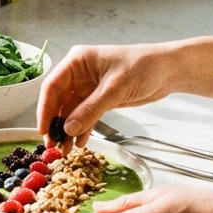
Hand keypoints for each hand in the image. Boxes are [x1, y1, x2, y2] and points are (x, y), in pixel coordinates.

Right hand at [36, 43, 176, 145]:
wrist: (168, 70)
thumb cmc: (143, 67)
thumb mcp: (115, 88)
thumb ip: (91, 109)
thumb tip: (68, 129)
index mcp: (77, 61)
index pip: (52, 86)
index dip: (45, 109)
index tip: (44, 130)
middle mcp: (79, 73)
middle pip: (59, 100)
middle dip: (55, 123)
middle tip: (52, 145)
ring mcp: (89, 87)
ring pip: (72, 111)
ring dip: (68, 130)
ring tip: (66, 150)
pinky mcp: (100, 98)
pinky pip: (86, 116)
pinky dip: (83, 130)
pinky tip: (81, 143)